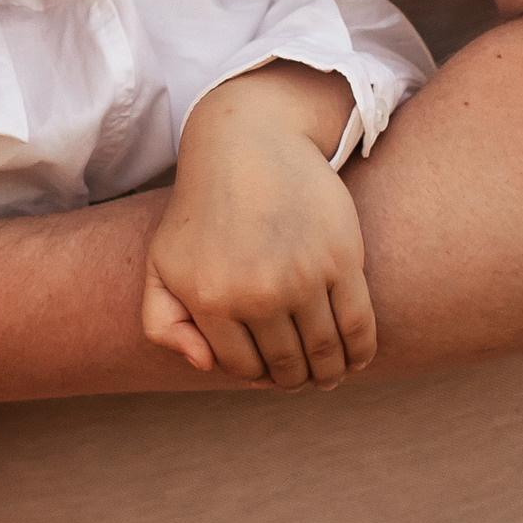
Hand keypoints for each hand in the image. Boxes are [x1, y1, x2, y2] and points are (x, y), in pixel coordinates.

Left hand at [142, 65, 377, 389]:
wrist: (249, 143)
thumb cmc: (203, 210)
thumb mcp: (161, 263)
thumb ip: (162, 323)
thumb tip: (203, 366)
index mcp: (210, 300)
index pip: (242, 366)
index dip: (257, 374)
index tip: (268, 371)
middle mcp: (256, 295)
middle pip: (287, 364)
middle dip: (295, 379)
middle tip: (302, 378)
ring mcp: (302, 278)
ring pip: (325, 352)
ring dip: (330, 373)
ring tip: (329, 375)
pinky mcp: (341, 258)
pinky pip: (359, 325)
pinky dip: (361, 352)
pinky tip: (357, 359)